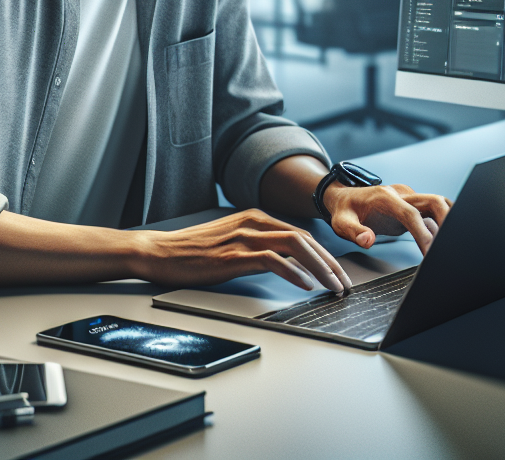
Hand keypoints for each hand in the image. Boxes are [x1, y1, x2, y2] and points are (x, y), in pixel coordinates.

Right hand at [130, 209, 352, 293]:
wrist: (160, 252)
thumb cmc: (193, 251)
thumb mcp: (231, 241)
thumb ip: (257, 245)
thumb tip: (287, 264)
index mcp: (254, 218)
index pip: (300, 234)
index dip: (324, 255)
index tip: (338, 275)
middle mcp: (252, 223)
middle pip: (304, 238)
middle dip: (330, 263)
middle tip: (344, 285)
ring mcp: (243, 238)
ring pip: (294, 246)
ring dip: (319, 268)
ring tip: (332, 287)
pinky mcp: (232, 256)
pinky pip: (272, 260)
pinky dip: (293, 272)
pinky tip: (304, 285)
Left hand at [321, 182, 451, 254]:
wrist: (344, 197)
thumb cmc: (344, 210)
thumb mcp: (341, 222)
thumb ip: (354, 231)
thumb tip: (368, 240)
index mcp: (385, 197)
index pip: (411, 214)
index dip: (423, 233)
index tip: (430, 252)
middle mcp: (401, 195)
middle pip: (434, 201)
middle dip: (448, 220)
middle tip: (452, 246)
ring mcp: (409, 199)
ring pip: (438, 204)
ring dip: (450, 220)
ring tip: (454, 244)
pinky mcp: (413, 208)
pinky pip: (434, 212)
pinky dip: (444, 223)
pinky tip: (446, 241)